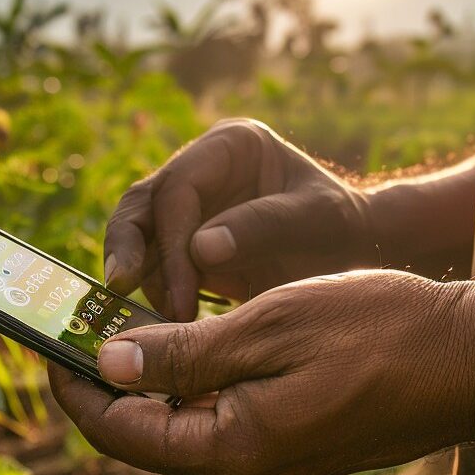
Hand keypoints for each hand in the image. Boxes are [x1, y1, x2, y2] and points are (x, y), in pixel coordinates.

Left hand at [49, 270, 474, 474]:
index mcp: (230, 449)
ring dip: (146, 378)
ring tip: (124, 324)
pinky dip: (187, 382)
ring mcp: (266, 461)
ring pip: (178, 425)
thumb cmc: (375, 332)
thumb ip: (181, 354)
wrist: (469, 360)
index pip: (119, 431)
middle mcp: (241, 470)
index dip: (73, 388)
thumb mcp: (266, 328)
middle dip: (105, 381)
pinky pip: (216, 418)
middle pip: (142, 434)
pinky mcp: (287, 443)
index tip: (47, 344)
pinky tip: (184, 340)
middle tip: (81, 325)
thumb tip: (107, 363)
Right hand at [104, 119, 374, 320]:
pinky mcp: (185, 242)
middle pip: (141, 204)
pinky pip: (154, 267)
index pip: (178, 190)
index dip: (170, 242)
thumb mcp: (316, 220)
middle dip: (128, 249)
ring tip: (162, 326)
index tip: (181, 298)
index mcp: (231, 145)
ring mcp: (190, 207)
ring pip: (139, 237)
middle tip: (119, 291)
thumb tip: (200, 248)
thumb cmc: (342, 228)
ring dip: (142, 281)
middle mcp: (201, 169)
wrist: (355, 254)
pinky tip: (165, 329)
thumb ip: (263, 227)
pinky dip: (155, 296)